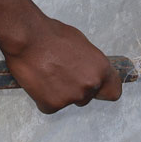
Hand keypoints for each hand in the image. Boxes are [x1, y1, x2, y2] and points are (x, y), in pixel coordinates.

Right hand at [0, 0, 122, 113]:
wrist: (28, 38)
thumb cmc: (52, 35)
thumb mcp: (82, 44)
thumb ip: (90, 63)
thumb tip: (90, 71)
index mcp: (101, 69)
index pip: (113, 91)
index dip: (103, 89)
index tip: (97, 89)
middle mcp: (90, 85)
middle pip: (88, 97)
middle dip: (76, 88)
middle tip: (61, 73)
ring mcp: (71, 97)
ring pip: (68, 101)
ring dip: (60, 93)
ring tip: (47, 73)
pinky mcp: (52, 105)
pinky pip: (50, 106)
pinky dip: (43, 97)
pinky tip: (38, 81)